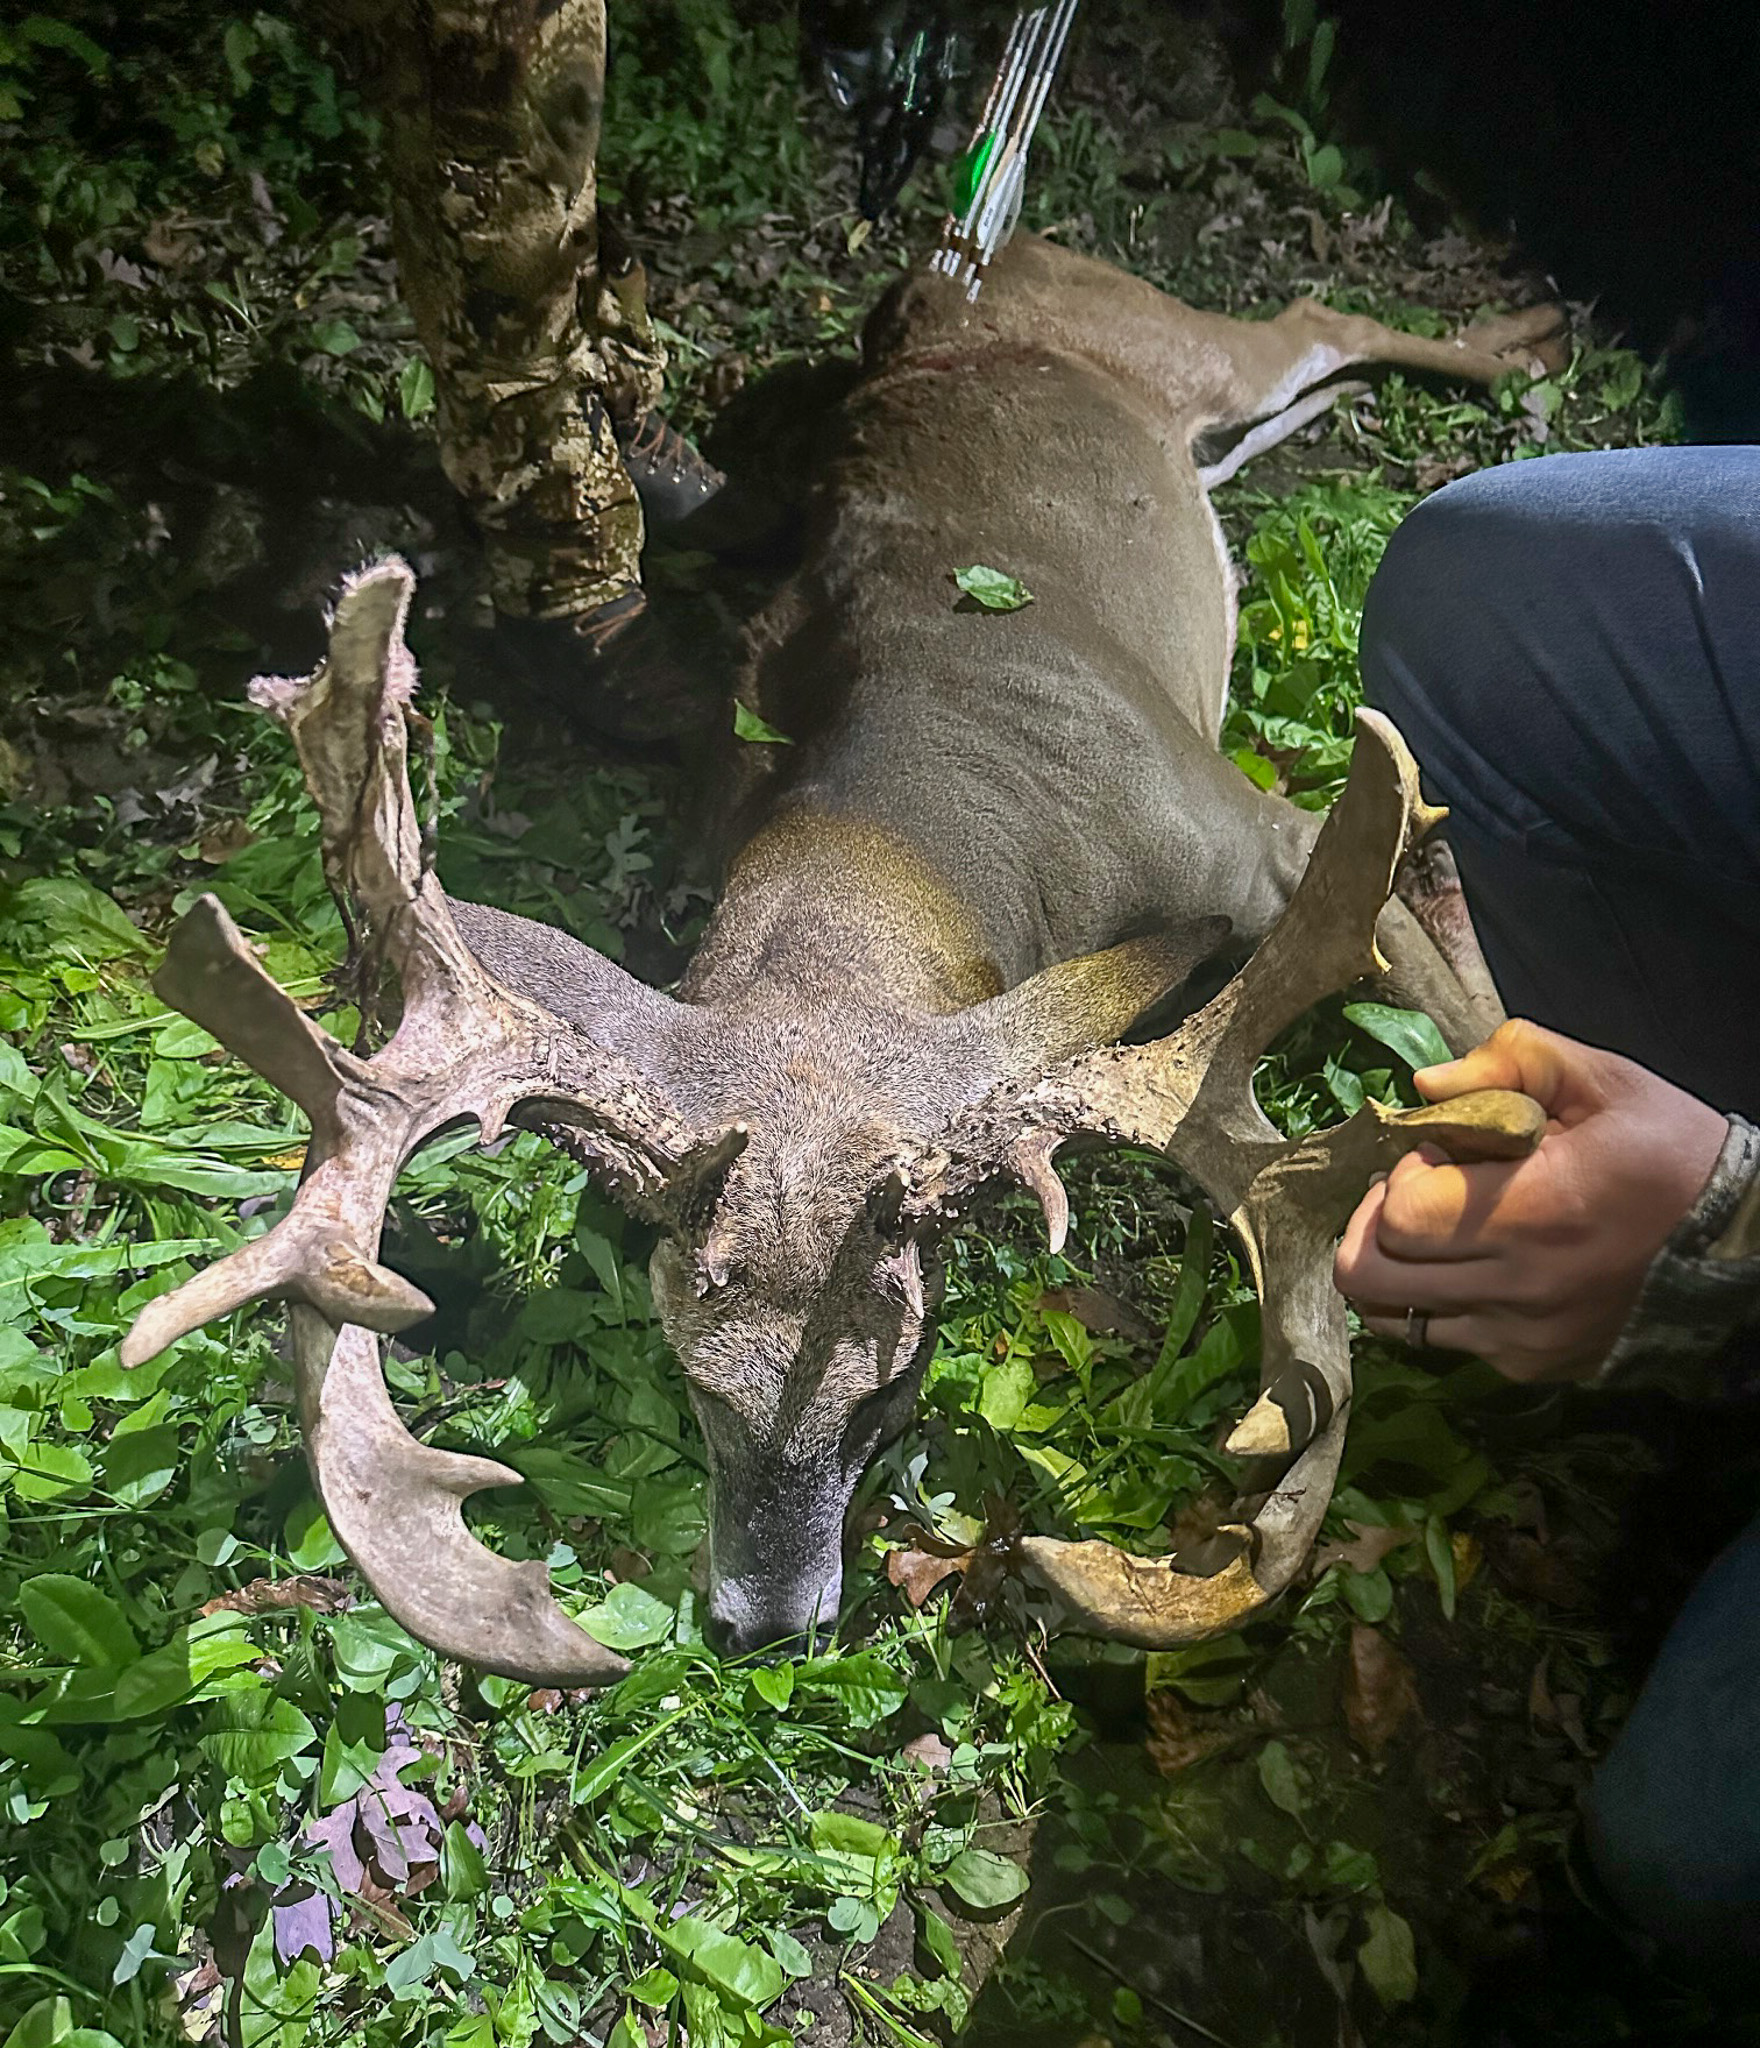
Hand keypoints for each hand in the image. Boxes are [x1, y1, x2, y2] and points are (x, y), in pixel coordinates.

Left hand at [1334, 1019, 1727, 1381]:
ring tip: (1431, 1232)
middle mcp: (1518, 1288)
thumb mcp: (1603, 1081)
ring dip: (1393, 1270)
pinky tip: (1475, 1266)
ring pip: (1393, 1319)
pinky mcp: (1531, 1365)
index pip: (1400, 1217)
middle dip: (1370, 1225)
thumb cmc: (1666, 1154)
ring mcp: (1521, 1337)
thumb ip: (1509, 1060)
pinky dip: (1438, 1304)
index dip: (1399, 1178)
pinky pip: (1444, 1342)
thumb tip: (1424, 1085)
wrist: (1740, 1248)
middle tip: (1413, 1193)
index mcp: (1532, 1212)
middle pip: (1370, 1277)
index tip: (1437, 1155)